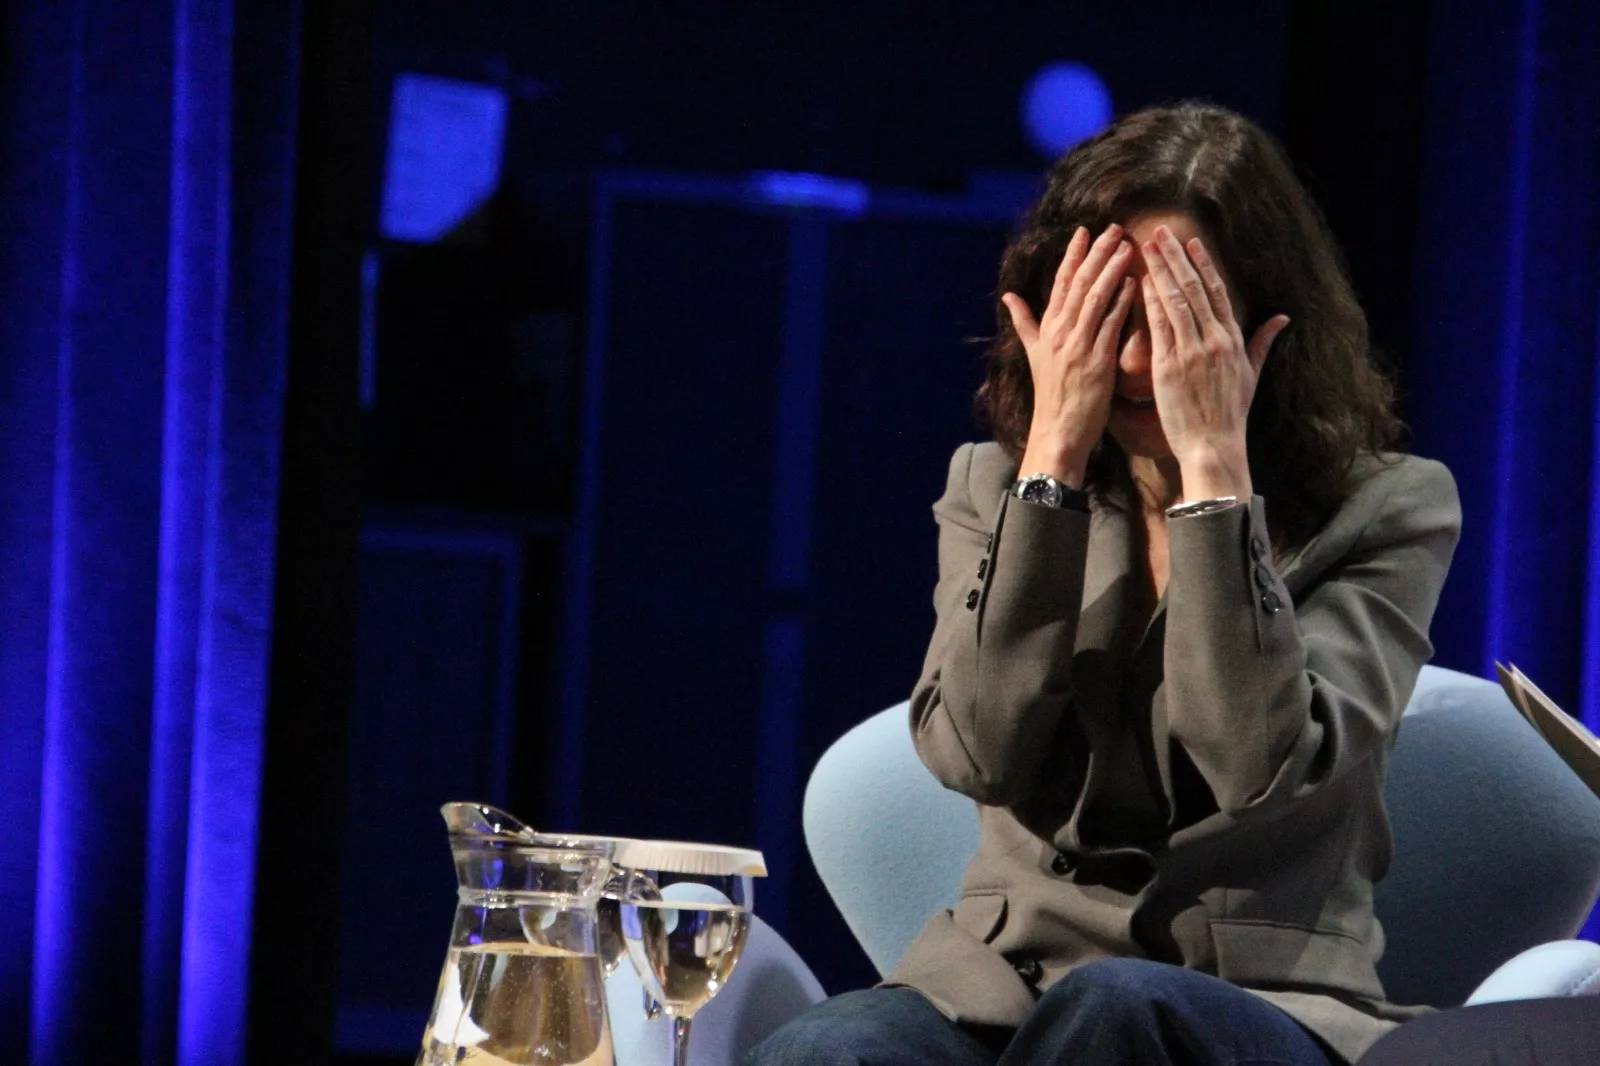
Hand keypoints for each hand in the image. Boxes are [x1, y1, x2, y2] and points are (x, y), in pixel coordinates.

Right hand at [1001, 224, 1139, 485]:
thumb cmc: (1051, 395)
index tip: (1086, 231)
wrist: (1057, 431)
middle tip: (1114, 228)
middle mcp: (1060, 332)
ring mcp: (1078, 345)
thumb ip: (1024, 322)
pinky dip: (1122, 301)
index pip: (1060, 282)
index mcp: (1047, 328)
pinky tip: (1134, 283)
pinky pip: (1110, 324)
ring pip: (1095, 297)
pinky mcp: (1096, 361)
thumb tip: (1008, 297)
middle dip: (1097, 252)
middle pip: (1079, 282)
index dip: (1073, 254)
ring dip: (1112, 268)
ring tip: (1127, 246)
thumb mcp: (1033, 354)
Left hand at [1140, 225, 1289, 498]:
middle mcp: (1214, 341)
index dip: (1203, 264)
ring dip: (1160, 271)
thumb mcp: (1252, 375)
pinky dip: (1151, 303)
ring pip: (1176, 301)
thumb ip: (1262, 343)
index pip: (1217, 292)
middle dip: (1176, 258)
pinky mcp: (1169, 367)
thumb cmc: (1230, 414)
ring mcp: (1191, 352)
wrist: (1214, 446)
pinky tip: (1140, 283)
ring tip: (1146, 247)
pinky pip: (1159, 327)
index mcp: (1232, 340)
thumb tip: (1283, 318)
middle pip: (1194, 288)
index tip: (1190, 242)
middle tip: (1161, 232)